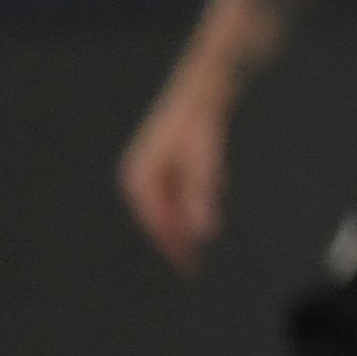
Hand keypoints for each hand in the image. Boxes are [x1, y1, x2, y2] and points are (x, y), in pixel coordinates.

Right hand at [116, 75, 231, 270]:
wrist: (204, 89)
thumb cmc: (200, 127)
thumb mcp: (204, 166)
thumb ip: (201, 199)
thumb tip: (201, 235)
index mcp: (139, 179)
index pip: (155, 223)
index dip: (171, 246)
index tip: (188, 266)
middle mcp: (139, 175)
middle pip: (159, 216)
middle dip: (177, 236)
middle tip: (194, 264)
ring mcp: (150, 167)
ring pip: (170, 204)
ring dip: (188, 213)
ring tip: (206, 217)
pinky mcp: (165, 161)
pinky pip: (179, 189)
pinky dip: (197, 193)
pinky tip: (217, 178)